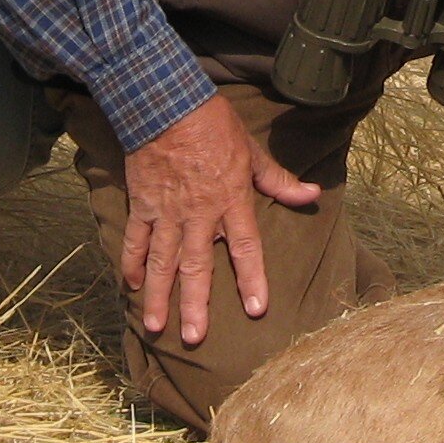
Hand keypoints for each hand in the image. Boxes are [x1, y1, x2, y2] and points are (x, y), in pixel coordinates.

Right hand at [118, 93, 322, 346]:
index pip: (246, 248)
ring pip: (162, 262)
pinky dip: (132, 263)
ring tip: (155, 327)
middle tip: (194, 339)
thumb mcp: (252, 151)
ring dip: (159, 296)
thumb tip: (312, 193)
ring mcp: (167, 212)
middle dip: (195, 305)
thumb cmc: (214, 125)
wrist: (166, 103)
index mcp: (230, 201)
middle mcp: (198, 214)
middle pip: (197, 268)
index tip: (256, 309)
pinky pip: (136, 240)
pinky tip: (131, 286)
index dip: (252, 279)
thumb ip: (278, 179)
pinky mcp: (142, 205)